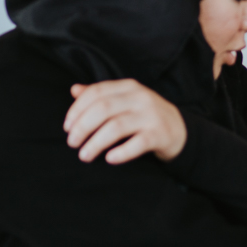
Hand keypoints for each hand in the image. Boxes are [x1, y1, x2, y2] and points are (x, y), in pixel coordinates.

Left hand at [64, 80, 186, 163]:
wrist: (180, 130)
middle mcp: (140, 98)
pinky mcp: (160, 134)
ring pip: (116, 127)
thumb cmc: (145, 116)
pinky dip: (121, 152)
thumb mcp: (125, 101)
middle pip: (103, 109)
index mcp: (128, 87)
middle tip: (72, 143)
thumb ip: (101, 95)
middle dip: (82, 127)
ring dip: (96, 143)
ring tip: (84, 155)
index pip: (96, 93)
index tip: (67, 127)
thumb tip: (74, 90)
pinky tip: (109, 159)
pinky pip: (138, 143)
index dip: (77, 110)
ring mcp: (151, 116)